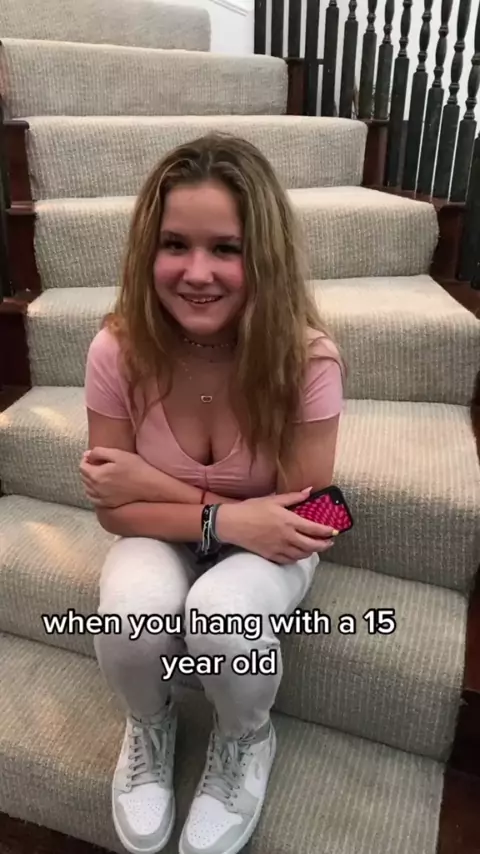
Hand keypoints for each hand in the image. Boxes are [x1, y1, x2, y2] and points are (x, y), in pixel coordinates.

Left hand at [79, 447, 154, 507]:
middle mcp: (96, 489)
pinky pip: (93, 499)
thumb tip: (87, 455)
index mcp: (97, 475)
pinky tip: (100, 487)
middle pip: (84, 478)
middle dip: (87, 469)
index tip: (93, 456)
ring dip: (89, 480)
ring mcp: (102, 498)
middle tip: (97, 463)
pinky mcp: (108, 504)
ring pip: (87, 489)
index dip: (86, 459)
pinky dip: (93, 492)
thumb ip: (99, 452)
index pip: (82, 467)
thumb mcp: (117, 454)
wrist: (149, 485)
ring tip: (99, 474)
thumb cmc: (135, 468)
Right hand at [215, 488, 337, 564]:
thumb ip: (294, 497)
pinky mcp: (271, 555)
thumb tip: (309, 490)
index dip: (327, 531)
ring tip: (315, 547)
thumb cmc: (251, 509)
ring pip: (302, 554)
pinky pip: (289, 560)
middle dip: (324, 545)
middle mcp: (286, 536)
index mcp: (288, 521)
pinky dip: (297, 558)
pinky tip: (299, 553)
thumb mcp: (273, 499)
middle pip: (312, 545)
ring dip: (312, 552)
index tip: (335, 531)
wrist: (231, 524)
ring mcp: (279, 548)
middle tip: (330, 542)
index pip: (314, 529)